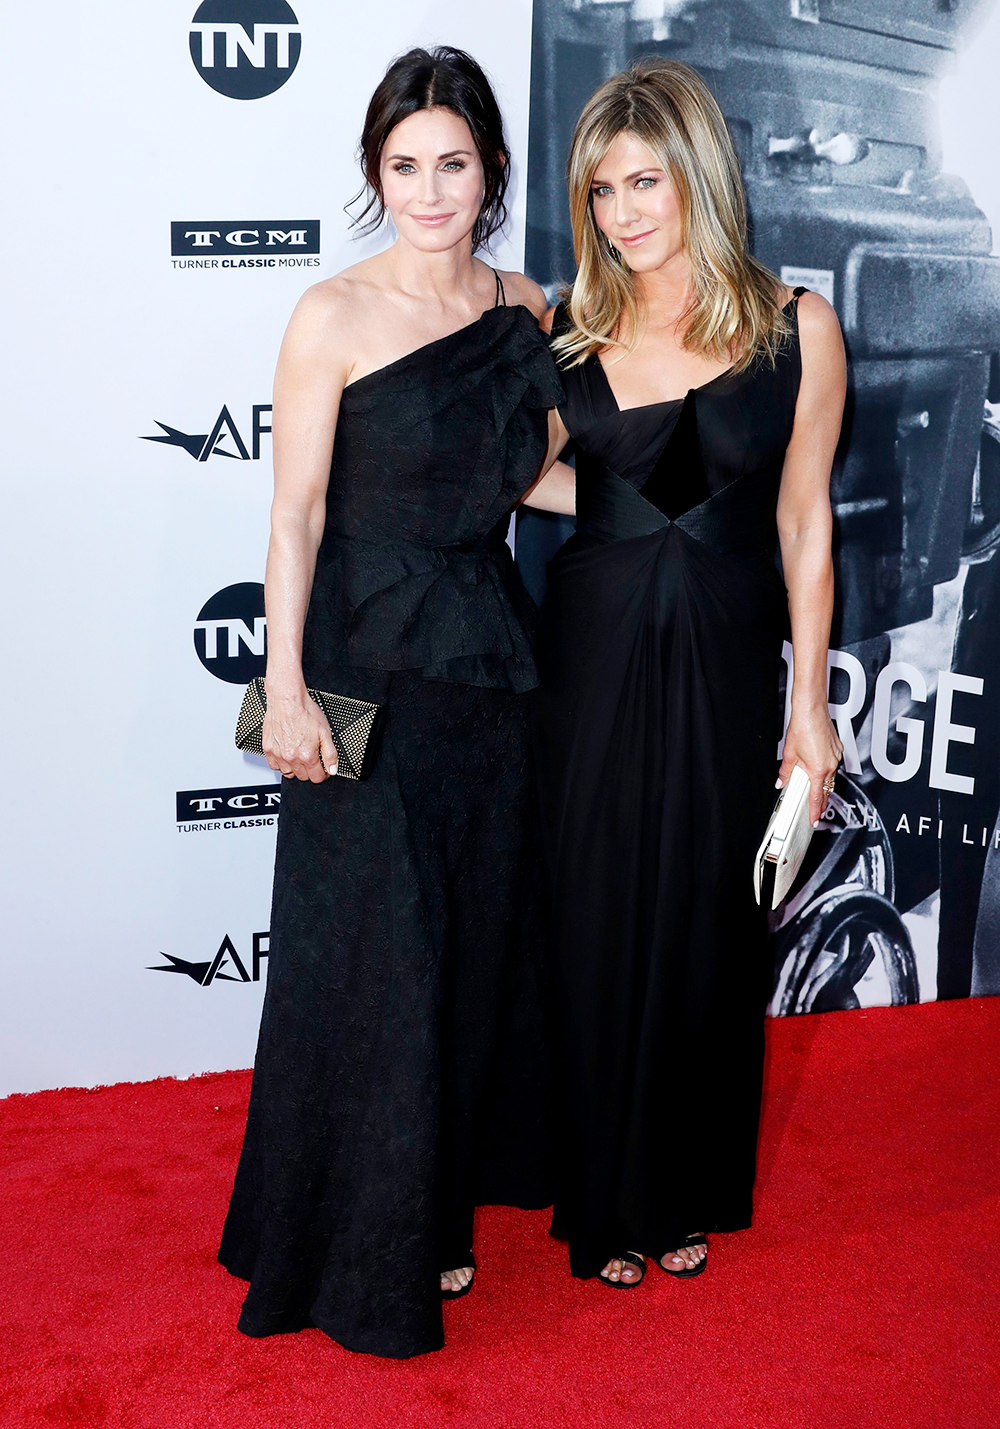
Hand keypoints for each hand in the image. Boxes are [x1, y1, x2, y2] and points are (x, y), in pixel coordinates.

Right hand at [261, 685, 337, 782]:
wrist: (287, 700)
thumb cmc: (305, 712)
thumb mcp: (325, 732)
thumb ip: (330, 754)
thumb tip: (332, 770)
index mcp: (307, 756)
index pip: (317, 778)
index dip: (324, 774)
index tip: (324, 769)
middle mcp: (292, 758)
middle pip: (303, 777)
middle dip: (311, 770)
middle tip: (313, 758)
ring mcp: (278, 755)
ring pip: (288, 773)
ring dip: (296, 768)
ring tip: (300, 756)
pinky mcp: (268, 749)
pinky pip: (274, 766)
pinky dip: (281, 763)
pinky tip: (287, 754)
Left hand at [777, 704, 842, 826]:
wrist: (811, 710)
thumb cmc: (803, 727)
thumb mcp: (789, 754)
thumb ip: (786, 772)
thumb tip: (782, 781)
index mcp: (818, 770)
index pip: (816, 797)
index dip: (815, 811)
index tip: (813, 819)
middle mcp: (830, 765)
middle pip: (826, 789)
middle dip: (821, 801)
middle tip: (815, 810)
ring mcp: (835, 756)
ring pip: (830, 777)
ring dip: (823, 784)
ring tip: (814, 790)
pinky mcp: (837, 749)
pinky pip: (832, 765)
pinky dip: (825, 770)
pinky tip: (817, 768)